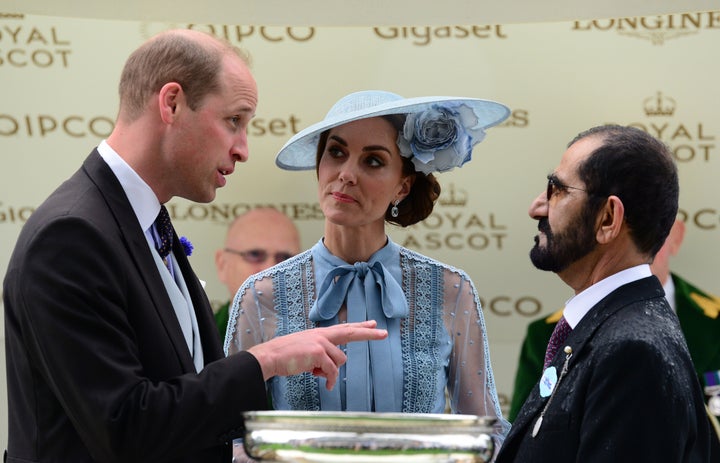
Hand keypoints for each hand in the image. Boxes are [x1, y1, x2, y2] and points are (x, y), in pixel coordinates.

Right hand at [247, 320, 387, 389]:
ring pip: (340, 360)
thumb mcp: (305, 351)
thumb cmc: (285, 356)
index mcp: (320, 334)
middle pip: (351, 332)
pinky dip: (329, 380)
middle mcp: (322, 335)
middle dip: (369, 334)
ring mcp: (321, 342)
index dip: (359, 327)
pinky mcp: (318, 353)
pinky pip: (332, 371)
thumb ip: (320, 355)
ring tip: (314, 371)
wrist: (270, 356)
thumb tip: (330, 370)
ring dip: (330, 371)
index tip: (373, 324)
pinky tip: (323, 383)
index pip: (344, 328)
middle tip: (384, 333)